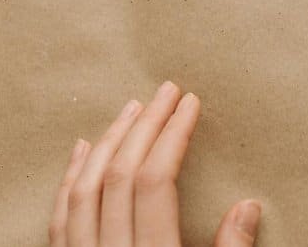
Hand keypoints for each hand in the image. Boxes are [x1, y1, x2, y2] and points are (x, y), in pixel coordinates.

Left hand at [48, 81, 260, 246]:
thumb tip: (248, 206)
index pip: (156, 181)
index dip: (173, 136)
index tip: (189, 104)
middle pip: (120, 176)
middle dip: (145, 126)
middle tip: (165, 92)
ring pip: (85, 189)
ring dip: (109, 142)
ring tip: (131, 109)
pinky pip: (60, 216)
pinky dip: (70, 177)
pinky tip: (83, 149)